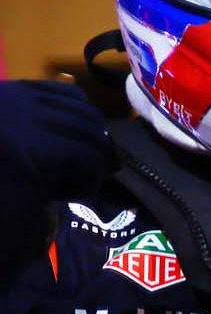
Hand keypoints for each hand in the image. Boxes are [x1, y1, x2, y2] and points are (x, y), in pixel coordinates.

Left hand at [0, 80, 111, 215]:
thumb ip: (40, 218)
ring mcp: (21, 98)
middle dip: (98, 155)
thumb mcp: (9, 223)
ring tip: (85, 152)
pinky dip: (75, 107)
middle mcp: (31, 117)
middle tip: (92, 175)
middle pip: (90, 129)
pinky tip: (71, 128)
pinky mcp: (13, 89)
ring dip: (91, 131)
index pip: (89, 157)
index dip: (92, 179)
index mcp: (33, 151)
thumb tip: (64, 202)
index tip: (80, 195)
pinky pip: (59, 90)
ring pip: (79, 106)